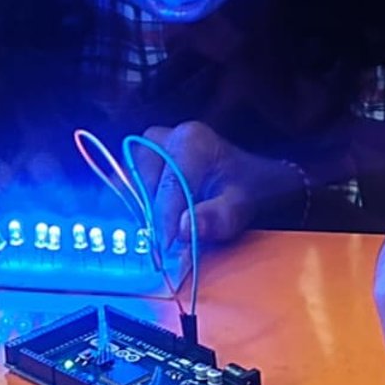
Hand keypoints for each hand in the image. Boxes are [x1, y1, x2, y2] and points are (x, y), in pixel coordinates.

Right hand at [134, 121, 297, 247]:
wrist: (253, 180)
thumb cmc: (248, 190)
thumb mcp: (240, 206)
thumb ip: (216, 218)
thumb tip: (184, 229)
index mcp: (191, 141)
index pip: (169, 185)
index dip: (165, 219)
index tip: (165, 248)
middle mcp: (168, 136)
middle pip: (143, 177)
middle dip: (151, 208)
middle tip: (163, 237)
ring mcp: (156, 144)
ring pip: (132, 175)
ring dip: (141, 203)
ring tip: (158, 228)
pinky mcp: (149, 156)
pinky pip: (132, 176)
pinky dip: (137, 198)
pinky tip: (148, 219)